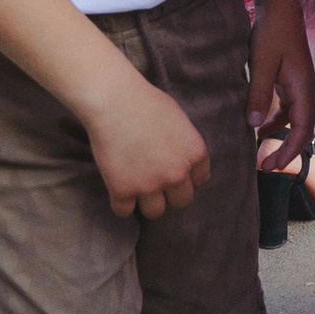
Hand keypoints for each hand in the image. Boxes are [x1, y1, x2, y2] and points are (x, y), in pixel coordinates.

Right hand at [82, 69, 210, 218]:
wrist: (114, 101)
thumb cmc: (146, 102)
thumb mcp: (180, 120)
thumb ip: (186, 144)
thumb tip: (187, 162)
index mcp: (195, 154)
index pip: (200, 180)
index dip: (186, 177)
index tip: (172, 171)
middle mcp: (177, 174)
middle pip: (181, 201)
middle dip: (170, 193)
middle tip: (155, 179)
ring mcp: (150, 185)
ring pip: (155, 212)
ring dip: (147, 201)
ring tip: (136, 185)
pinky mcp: (122, 190)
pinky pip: (124, 211)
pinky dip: (121, 202)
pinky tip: (118, 189)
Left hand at [248, 0, 314, 168]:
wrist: (281, 7)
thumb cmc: (273, 32)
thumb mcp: (262, 64)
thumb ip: (260, 94)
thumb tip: (256, 126)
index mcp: (303, 88)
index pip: (303, 128)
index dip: (291, 150)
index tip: (275, 165)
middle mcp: (306, 90)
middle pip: (302, 128)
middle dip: (287, 150)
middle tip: (266, 167)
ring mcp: (299, 84)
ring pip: (295, 120)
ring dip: (281, 137)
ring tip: (262, 153)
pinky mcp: (291, 79)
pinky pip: (288, 108)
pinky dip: (277, 121)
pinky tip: (261, 127)